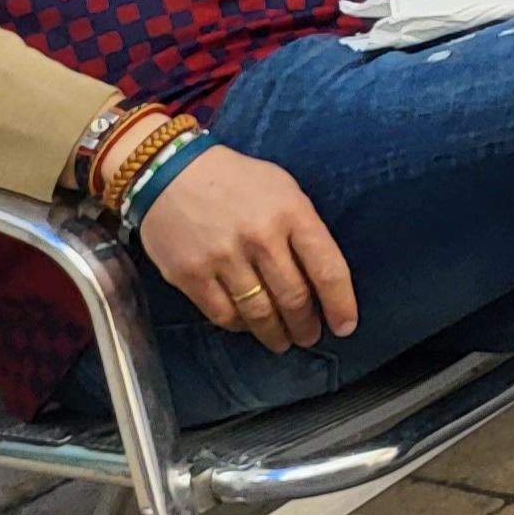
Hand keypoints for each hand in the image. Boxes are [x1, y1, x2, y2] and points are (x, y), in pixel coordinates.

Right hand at [133, 145, 356, 353]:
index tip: (345, 326)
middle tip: (310, 337)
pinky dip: (240, 326)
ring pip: (260, 313)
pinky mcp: (190, 275)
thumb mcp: (282, 189)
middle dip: (306, 326)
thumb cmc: (236, 181)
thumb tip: (321, 276)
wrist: (168, 172)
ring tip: (282, 341)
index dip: (340, 304)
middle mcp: (260, 237)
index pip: (328, 269)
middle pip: (294, 298)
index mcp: (291, 212)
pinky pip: (223, 314)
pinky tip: (247, 326)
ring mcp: (223, 257)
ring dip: (275, 334)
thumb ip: (302, 228)